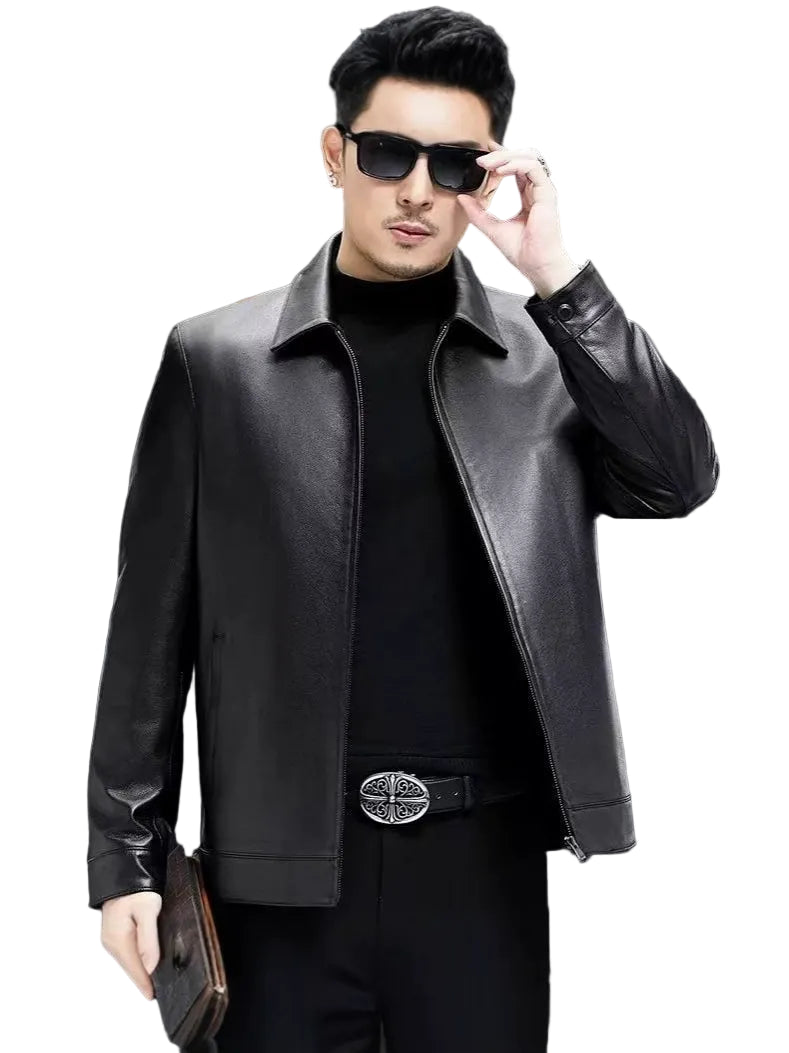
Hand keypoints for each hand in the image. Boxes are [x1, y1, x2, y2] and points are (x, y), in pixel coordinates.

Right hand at [100, 890, 162, 999]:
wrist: (124, 869)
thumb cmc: (136, 887)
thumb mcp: (148, 911)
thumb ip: (148, 940)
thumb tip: (150, 968)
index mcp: (119, 940)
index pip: (135, 970)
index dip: (146, 985)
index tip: (154, 997)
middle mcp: (111, 942)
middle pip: (131, 967)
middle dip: (144, 979)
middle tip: (160, 990)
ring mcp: (111, 937)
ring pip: (128, 960)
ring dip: (140, 969)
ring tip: (155, 979)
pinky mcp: (114, 931)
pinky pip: (127, 951)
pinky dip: (136, 958)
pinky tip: (145, 960)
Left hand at [456, 141, 579, 292]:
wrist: (535, 265)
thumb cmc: (522, 251)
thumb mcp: (492, 228)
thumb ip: (478, 213)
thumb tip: (462, 198)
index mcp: (527, 195)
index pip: (515, 167)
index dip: (501, 157)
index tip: (482, 154)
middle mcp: (537, 189)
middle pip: (522, 157)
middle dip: (500, 154)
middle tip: (480, 159)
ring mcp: (543, 190)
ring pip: (529, 158)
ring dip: (506, 157)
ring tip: (487, 164)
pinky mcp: (547, 193)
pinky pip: (533, 168)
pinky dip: (516, 165)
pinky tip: (500, 171)